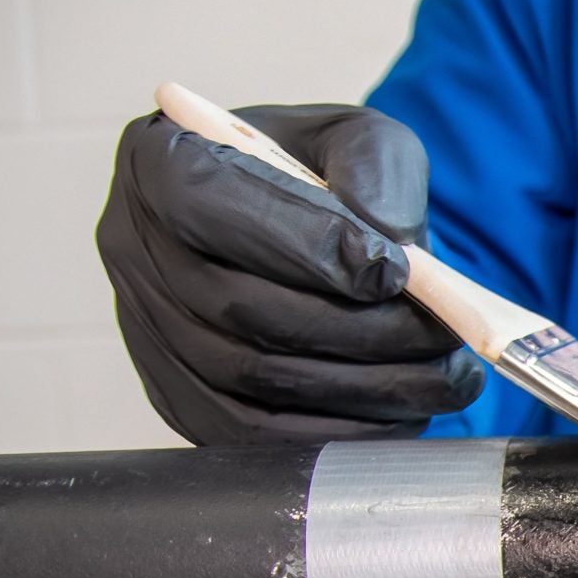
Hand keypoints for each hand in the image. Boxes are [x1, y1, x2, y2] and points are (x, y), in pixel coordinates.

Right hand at [97, 103, 487, 444]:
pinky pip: (260, 438)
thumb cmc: (321, 178)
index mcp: (157, 164)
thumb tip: (386, 241)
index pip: (209, 205)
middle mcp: (134, 251)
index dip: (307, 245)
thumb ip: (375, 171)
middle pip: (240, 310)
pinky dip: (343, 431)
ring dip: (365, 387)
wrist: (306, 236)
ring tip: (443, 374)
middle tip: (441, 331)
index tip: (393, 269)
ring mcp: (149, 336)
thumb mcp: (356, 139)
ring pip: (255, 383)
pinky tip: (405, 410)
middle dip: (359, 329)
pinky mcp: (182, 403)